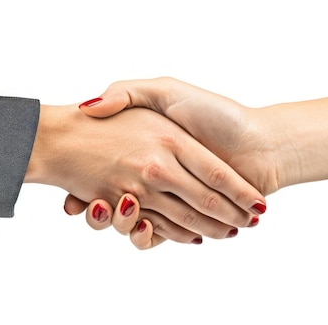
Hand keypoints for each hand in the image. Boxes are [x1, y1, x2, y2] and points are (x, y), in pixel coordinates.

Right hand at [70, 77, 281, 247]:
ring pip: (132, 220)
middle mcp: (156, 176)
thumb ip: (130, 91)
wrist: (261, 145)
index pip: (110, 165)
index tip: (66, 179)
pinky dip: (145, 235)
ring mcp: (169, 200)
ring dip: (119, 221)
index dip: (84, 177)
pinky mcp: (184, 221)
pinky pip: (156, 235)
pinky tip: (142, 224)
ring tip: (113, 209)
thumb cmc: (218, 115)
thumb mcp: (167, 91)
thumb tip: (91, 107)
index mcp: (148, 150)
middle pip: (117, 196)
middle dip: (97, 205)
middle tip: (83, 202)